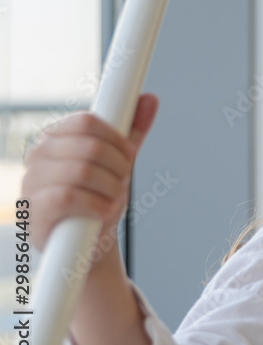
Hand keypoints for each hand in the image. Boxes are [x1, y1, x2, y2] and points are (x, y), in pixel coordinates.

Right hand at [20, 93, 158, 253]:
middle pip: (89, 146)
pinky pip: (68, 196)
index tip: (130, 156)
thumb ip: (131, 132)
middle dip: (118, 166)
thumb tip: (150, 99)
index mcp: (55, 138)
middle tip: (123, 182)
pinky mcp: (33, 211)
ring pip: (82, 171)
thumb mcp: (119, 162)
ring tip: (114, 199)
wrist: (90, 245)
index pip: (85, 122)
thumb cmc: (99, 199)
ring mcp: (31, 183)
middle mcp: (38, 157)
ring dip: (111, 187)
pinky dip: (96, 204)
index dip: (117, 138)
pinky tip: (105, 211)